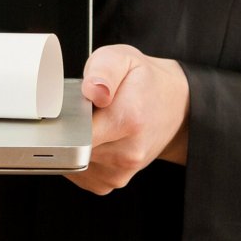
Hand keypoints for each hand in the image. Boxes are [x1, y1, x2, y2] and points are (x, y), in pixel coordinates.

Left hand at [66, 43, 189, 194]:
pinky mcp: (111, 183)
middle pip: (71, 145)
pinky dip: (80, 154)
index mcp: (128, 119)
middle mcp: (127, 152)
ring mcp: (120, 172)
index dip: (65, 118)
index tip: (71, 107)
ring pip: (73, 159)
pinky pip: (79, 171)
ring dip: (74, 142)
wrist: (175, 107)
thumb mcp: (123, 58)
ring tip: (95, 123)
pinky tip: (95, 138)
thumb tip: (92, 90)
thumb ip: (103, 70)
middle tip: (84, 110)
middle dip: (69, 128)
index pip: (76, 131)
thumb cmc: (144, 81)